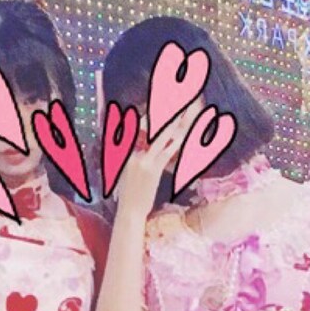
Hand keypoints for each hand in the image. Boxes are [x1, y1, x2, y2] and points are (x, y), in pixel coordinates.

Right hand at [115, 101, 201, 217]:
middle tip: (175, 100)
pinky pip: (166, 151)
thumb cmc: (129, 193)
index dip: (149, 114)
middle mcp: (131, 151)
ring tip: (184, 111)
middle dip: (162, 112)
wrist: (130, 210)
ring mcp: (142, 159)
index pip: (135, 126)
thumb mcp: (124, 170)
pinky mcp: (152, 169)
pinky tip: (185, 134)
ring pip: (160, 136)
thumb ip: (131, 154)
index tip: (159, 104)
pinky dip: (176, 142)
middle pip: (149, 126)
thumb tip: (138, 144)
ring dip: (173, 123)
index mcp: (124, 150)